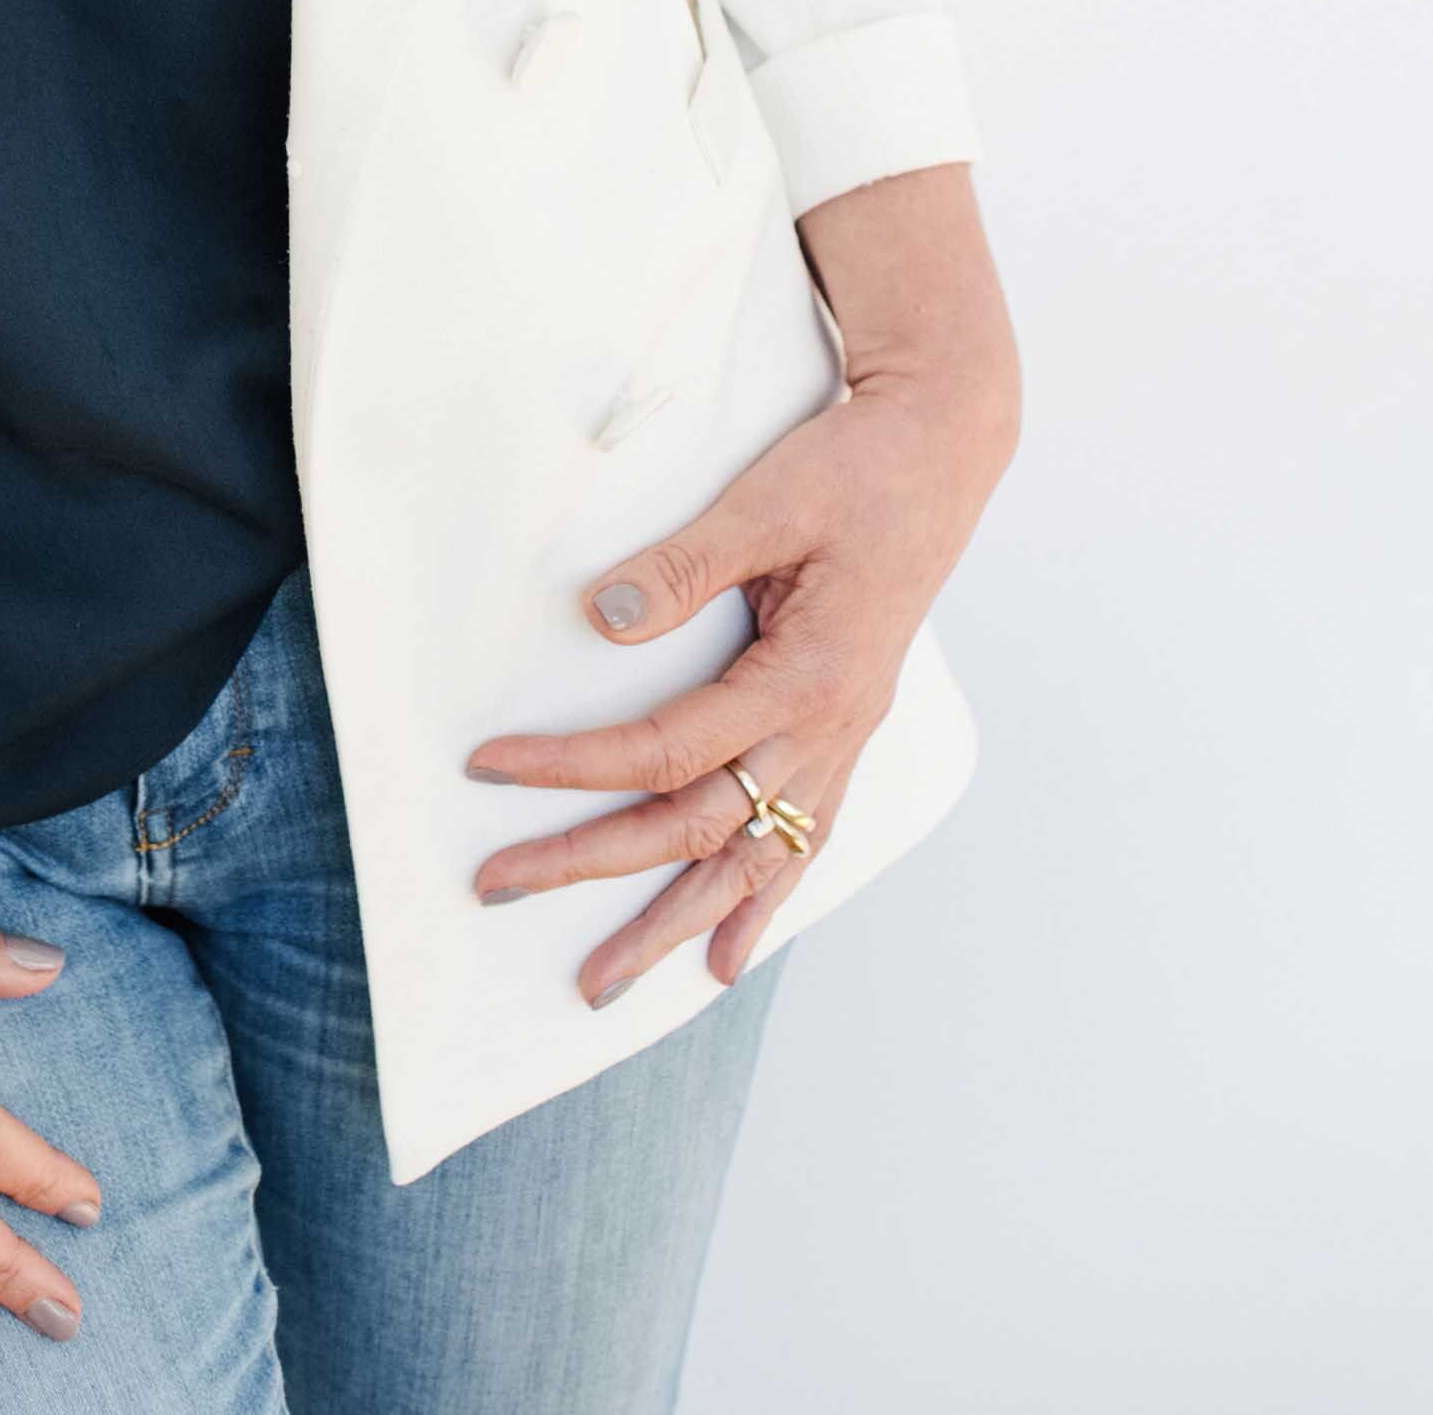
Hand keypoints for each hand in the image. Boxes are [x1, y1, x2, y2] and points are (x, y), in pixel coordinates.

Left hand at [464, 161, 1019, 1008]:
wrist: (940, 452)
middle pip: (697, 826)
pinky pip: (799, 840)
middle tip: (499, 886)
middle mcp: (829, 729)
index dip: (575, 765)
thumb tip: (603, 617)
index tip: (492, 767)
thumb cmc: (853, 470)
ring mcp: (843, 740)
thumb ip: (686, 564)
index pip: (667, 748)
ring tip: (607, 980)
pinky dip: (761, 904)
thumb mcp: (766, 502)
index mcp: (807, 678)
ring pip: (751, 859)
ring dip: (675, 922)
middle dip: (596, 865)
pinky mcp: (845, 731)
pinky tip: (728, 960)